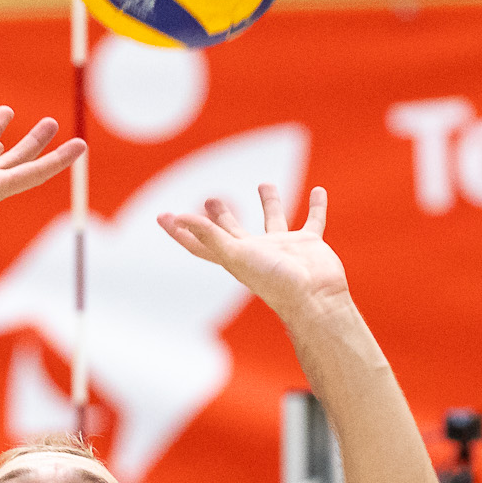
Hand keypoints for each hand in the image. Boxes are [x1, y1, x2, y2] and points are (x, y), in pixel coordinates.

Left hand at [157, 184, 348, 320]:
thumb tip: (178, 218)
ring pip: (274, 220)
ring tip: (264, 183)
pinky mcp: (310, 244)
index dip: (181, 231)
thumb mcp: (236, 255)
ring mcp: (285, 248)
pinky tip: (318, 191)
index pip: (200, 241)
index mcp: (236, 256)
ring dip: (270, 203)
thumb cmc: (275, 281)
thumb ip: (209, 235)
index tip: (163, 216)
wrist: (315, 299)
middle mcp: (258, 251)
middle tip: (210, 199)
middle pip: (233, 230)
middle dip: (220, 215)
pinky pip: (314, 220)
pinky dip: (317, 206)